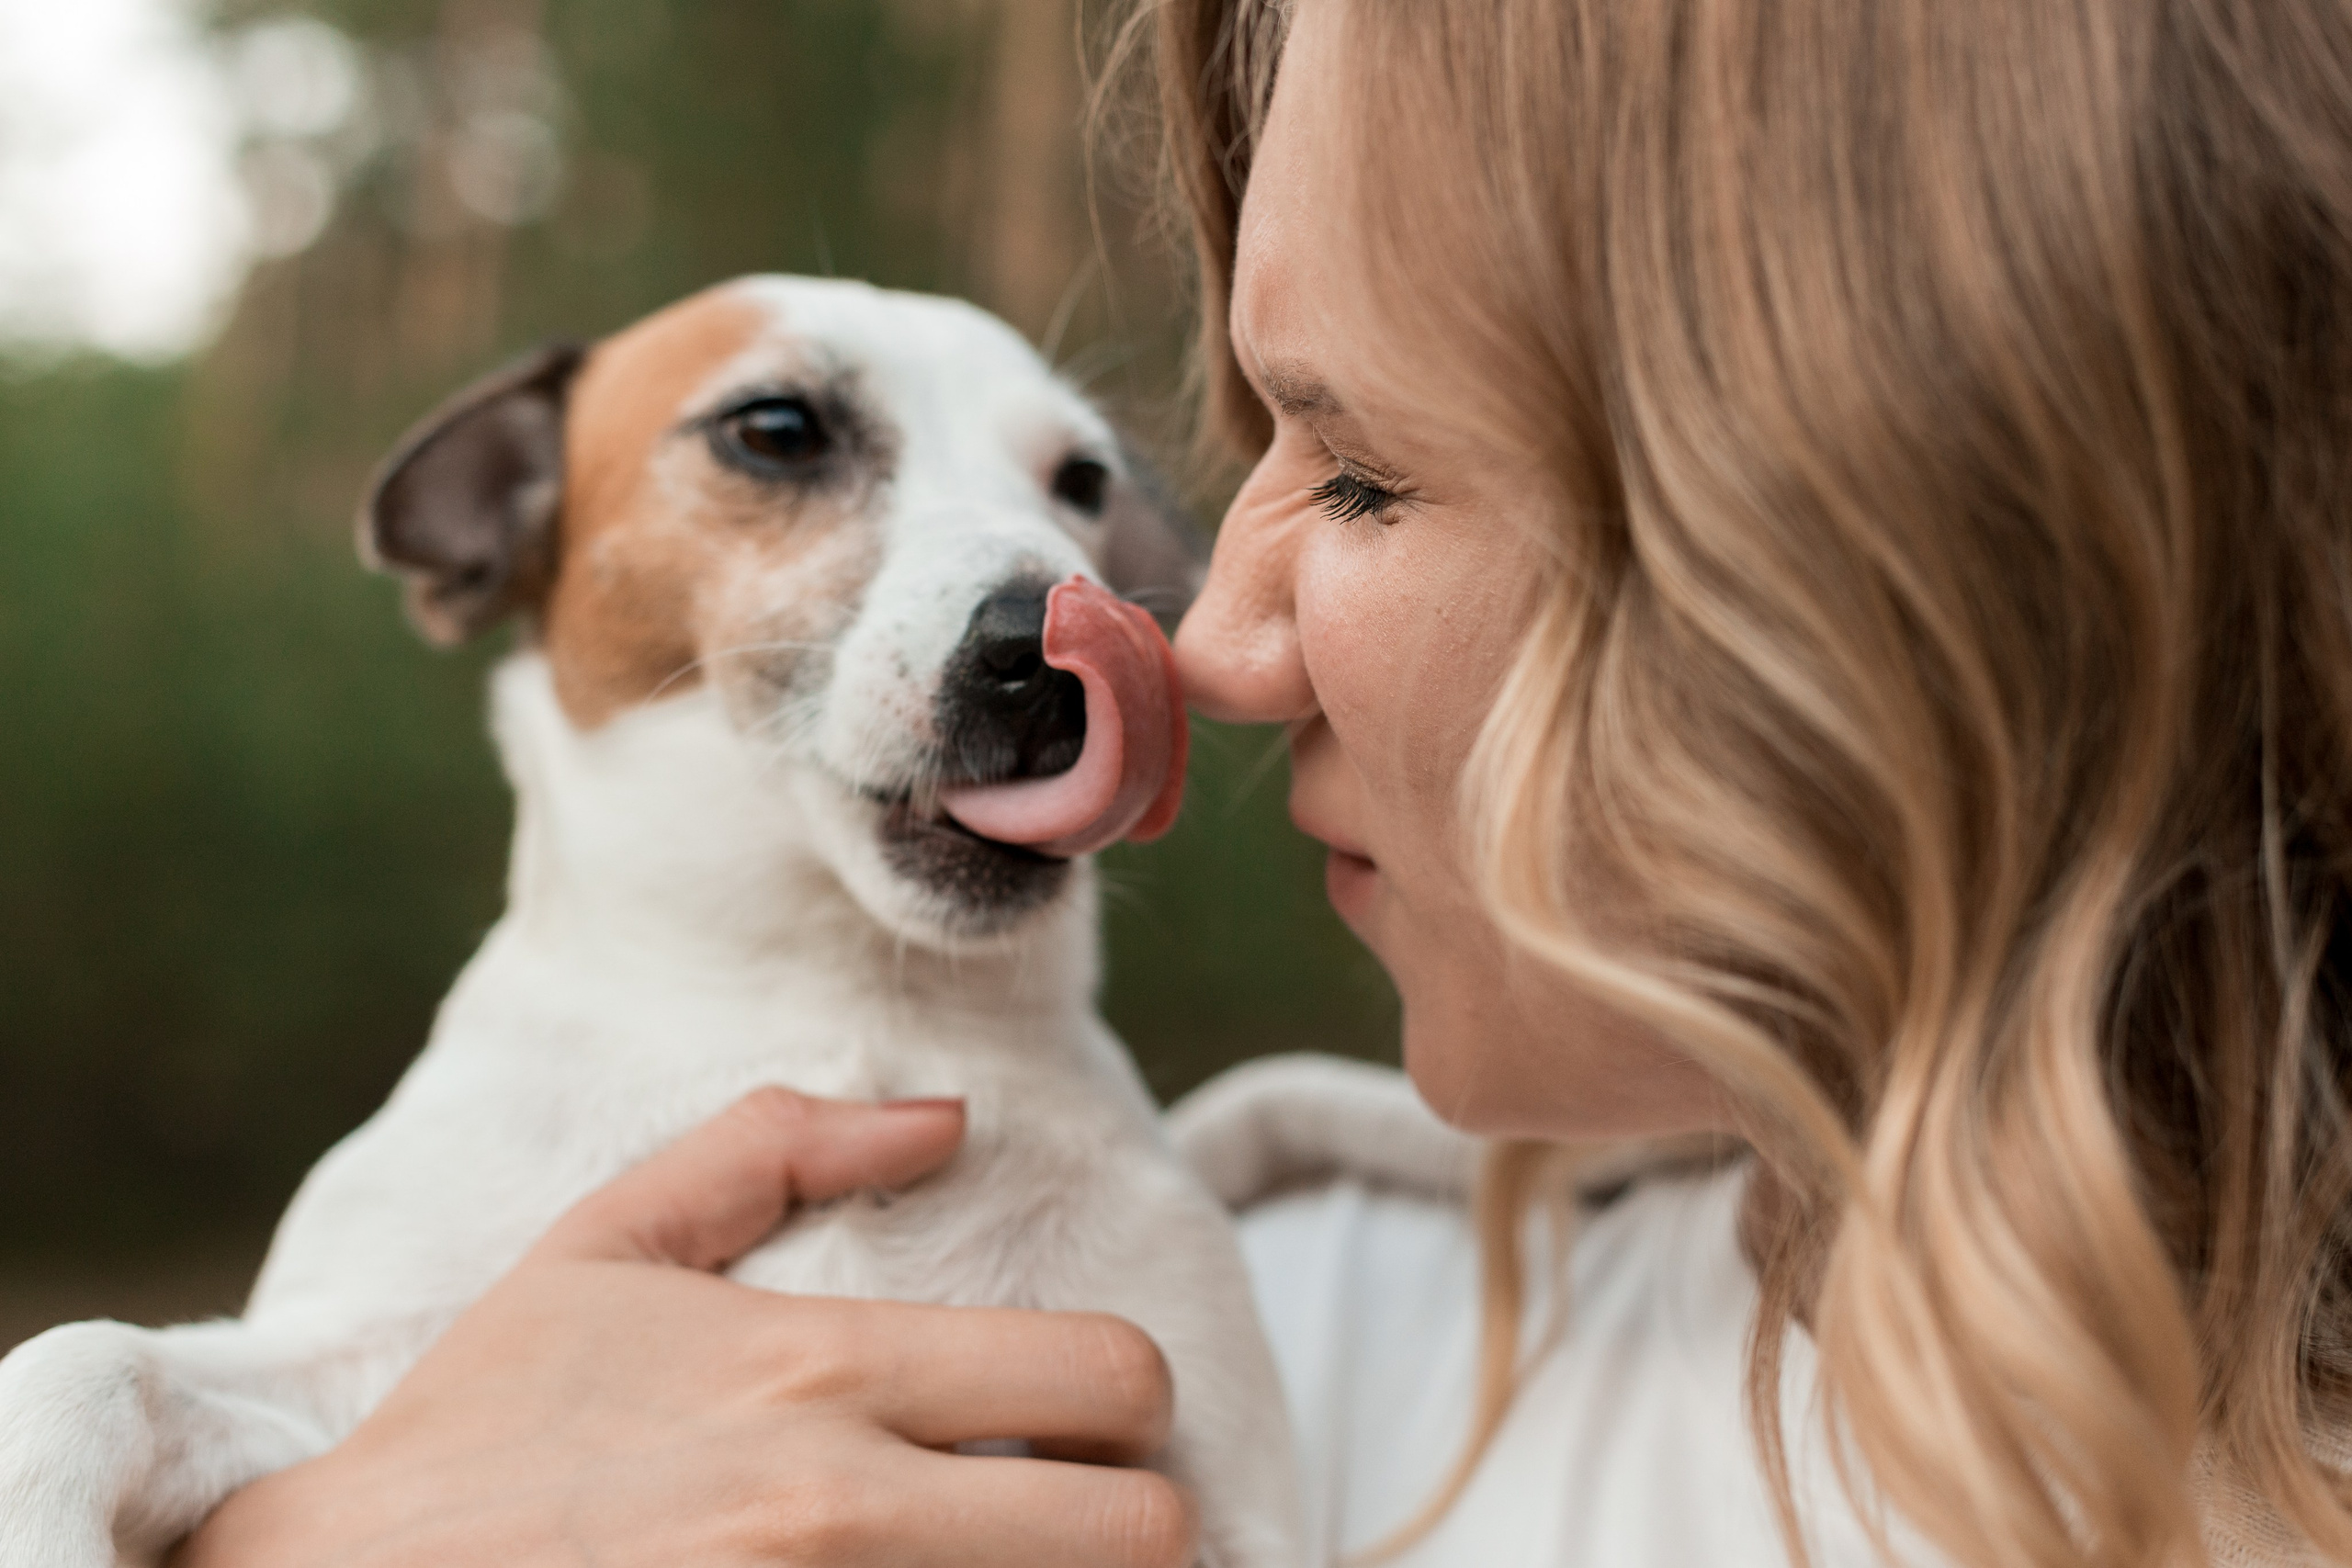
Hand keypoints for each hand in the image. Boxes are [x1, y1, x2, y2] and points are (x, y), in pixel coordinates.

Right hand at [168, 1089, 1197, 1567]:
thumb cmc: (482, 1430)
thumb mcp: (606, 1247)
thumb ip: (775, 1150)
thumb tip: (941, 1117)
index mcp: (821, 1372)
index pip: (1111, 1375)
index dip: (1131, 1396)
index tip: (1085, 1416)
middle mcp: (845, 1509)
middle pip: (1144, 1530)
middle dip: (1132, 1518)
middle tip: (1073, 1509)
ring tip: (998, 1553)